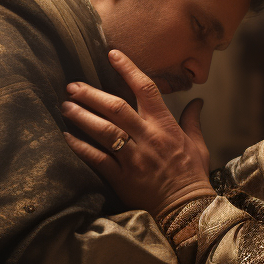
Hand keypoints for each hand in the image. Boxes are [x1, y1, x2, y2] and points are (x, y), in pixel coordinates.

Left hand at [61, 49, 216, 217]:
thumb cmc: (192, 175)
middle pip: (116, 107)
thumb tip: (197, 101)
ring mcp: (134, 158)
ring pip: (104, 131)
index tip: (112, 54)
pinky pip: (97, 159)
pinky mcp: (122, 177)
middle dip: (92, 94)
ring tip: (65, 106)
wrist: (186, 209)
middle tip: (72, 85)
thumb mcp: (198, 144)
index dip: (128, 69)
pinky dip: (80, 147)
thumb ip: (192, 120)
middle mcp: (148, 138)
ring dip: (82, 116)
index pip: (146, 89)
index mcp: (165, 126)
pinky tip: (66, 136)